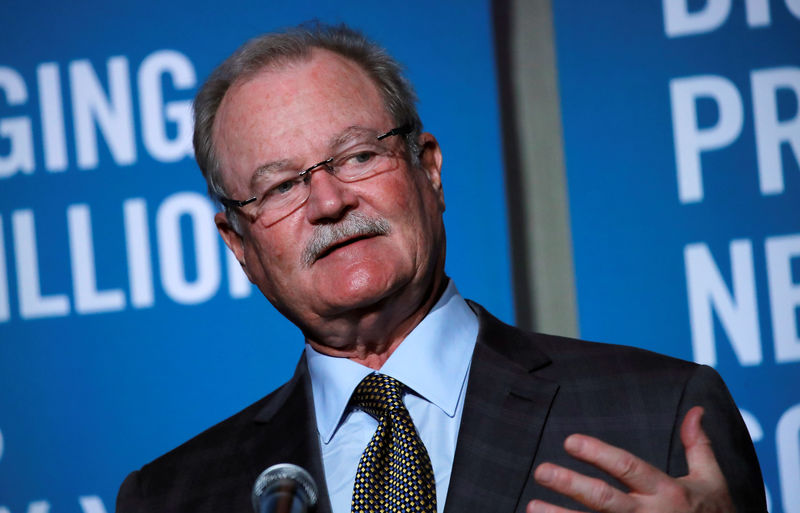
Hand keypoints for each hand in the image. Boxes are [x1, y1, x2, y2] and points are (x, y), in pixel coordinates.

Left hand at [527, 406, 733, 512]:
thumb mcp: (713, 481)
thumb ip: (699, 446)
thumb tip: (696, 410)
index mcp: (668, 492)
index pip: (628, 468)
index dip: (599, 454)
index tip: (570, 441)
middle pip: (604, 499)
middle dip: (571, 485)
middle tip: (541, 470)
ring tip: (530, 507)